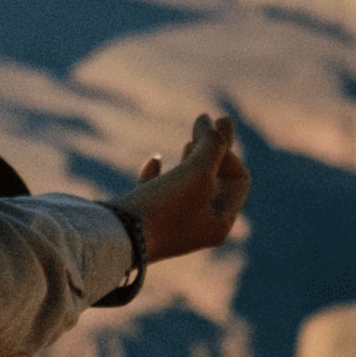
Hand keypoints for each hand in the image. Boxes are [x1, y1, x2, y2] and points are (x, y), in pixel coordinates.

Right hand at [115, 111, 249, 264]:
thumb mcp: (197, 172)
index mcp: (220, 222)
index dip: (227, 151)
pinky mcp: (145, 220)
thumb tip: (212, 119)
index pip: (238, 178)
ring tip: (189, 142)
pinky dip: (159, 174)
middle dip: (214, 151)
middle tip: (214, 120)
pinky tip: (153, 160)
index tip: (205, 139)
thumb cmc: (164, 207)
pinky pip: (158, 193)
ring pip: (188, 186)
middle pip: (216, 181)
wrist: (117, 238)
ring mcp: (171, 224)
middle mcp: (199, 226)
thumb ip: (212, 144)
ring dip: (191, 161)